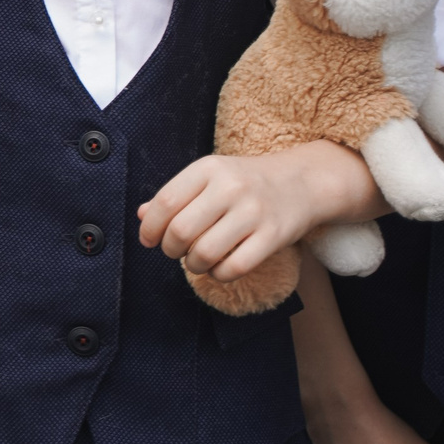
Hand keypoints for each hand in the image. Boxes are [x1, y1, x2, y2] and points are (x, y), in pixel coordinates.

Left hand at [139, 143, 369, 281]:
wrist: (301, 181)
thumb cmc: (245, 182)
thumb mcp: (209, 177)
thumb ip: (175, 195)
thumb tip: (142, 216)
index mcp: (208, 168)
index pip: (165, 202)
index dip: (150, 227)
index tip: (148, 240)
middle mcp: (230, 187)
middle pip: (181, 231)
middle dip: (170, 249)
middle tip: (175, 251)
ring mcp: (254, 212)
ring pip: (205, 253)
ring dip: (193, 265)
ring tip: (196, 260)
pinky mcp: (273, 236)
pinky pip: (234, 267)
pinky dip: (219, 274)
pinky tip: (219, 267)